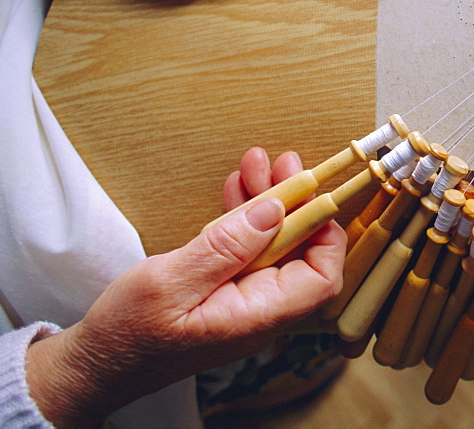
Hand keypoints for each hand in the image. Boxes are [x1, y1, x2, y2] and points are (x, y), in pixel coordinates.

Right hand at [24, 149, 345, 426]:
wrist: (95, 364)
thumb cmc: (126, 335)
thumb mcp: (170, 283)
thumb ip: (226, 247)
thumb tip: (276, 210)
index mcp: (256, 317)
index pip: (320, 278)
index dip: (324, 233)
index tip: (310, 192)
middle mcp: (261, 311)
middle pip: (299, 253)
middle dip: (293, 203)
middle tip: (279, 162)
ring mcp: (245, 301)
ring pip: (273, 246)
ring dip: (267, 204)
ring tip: (254, 164)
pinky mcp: (227, 291)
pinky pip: (249, 250)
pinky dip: (244, 219)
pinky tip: (238, 190)